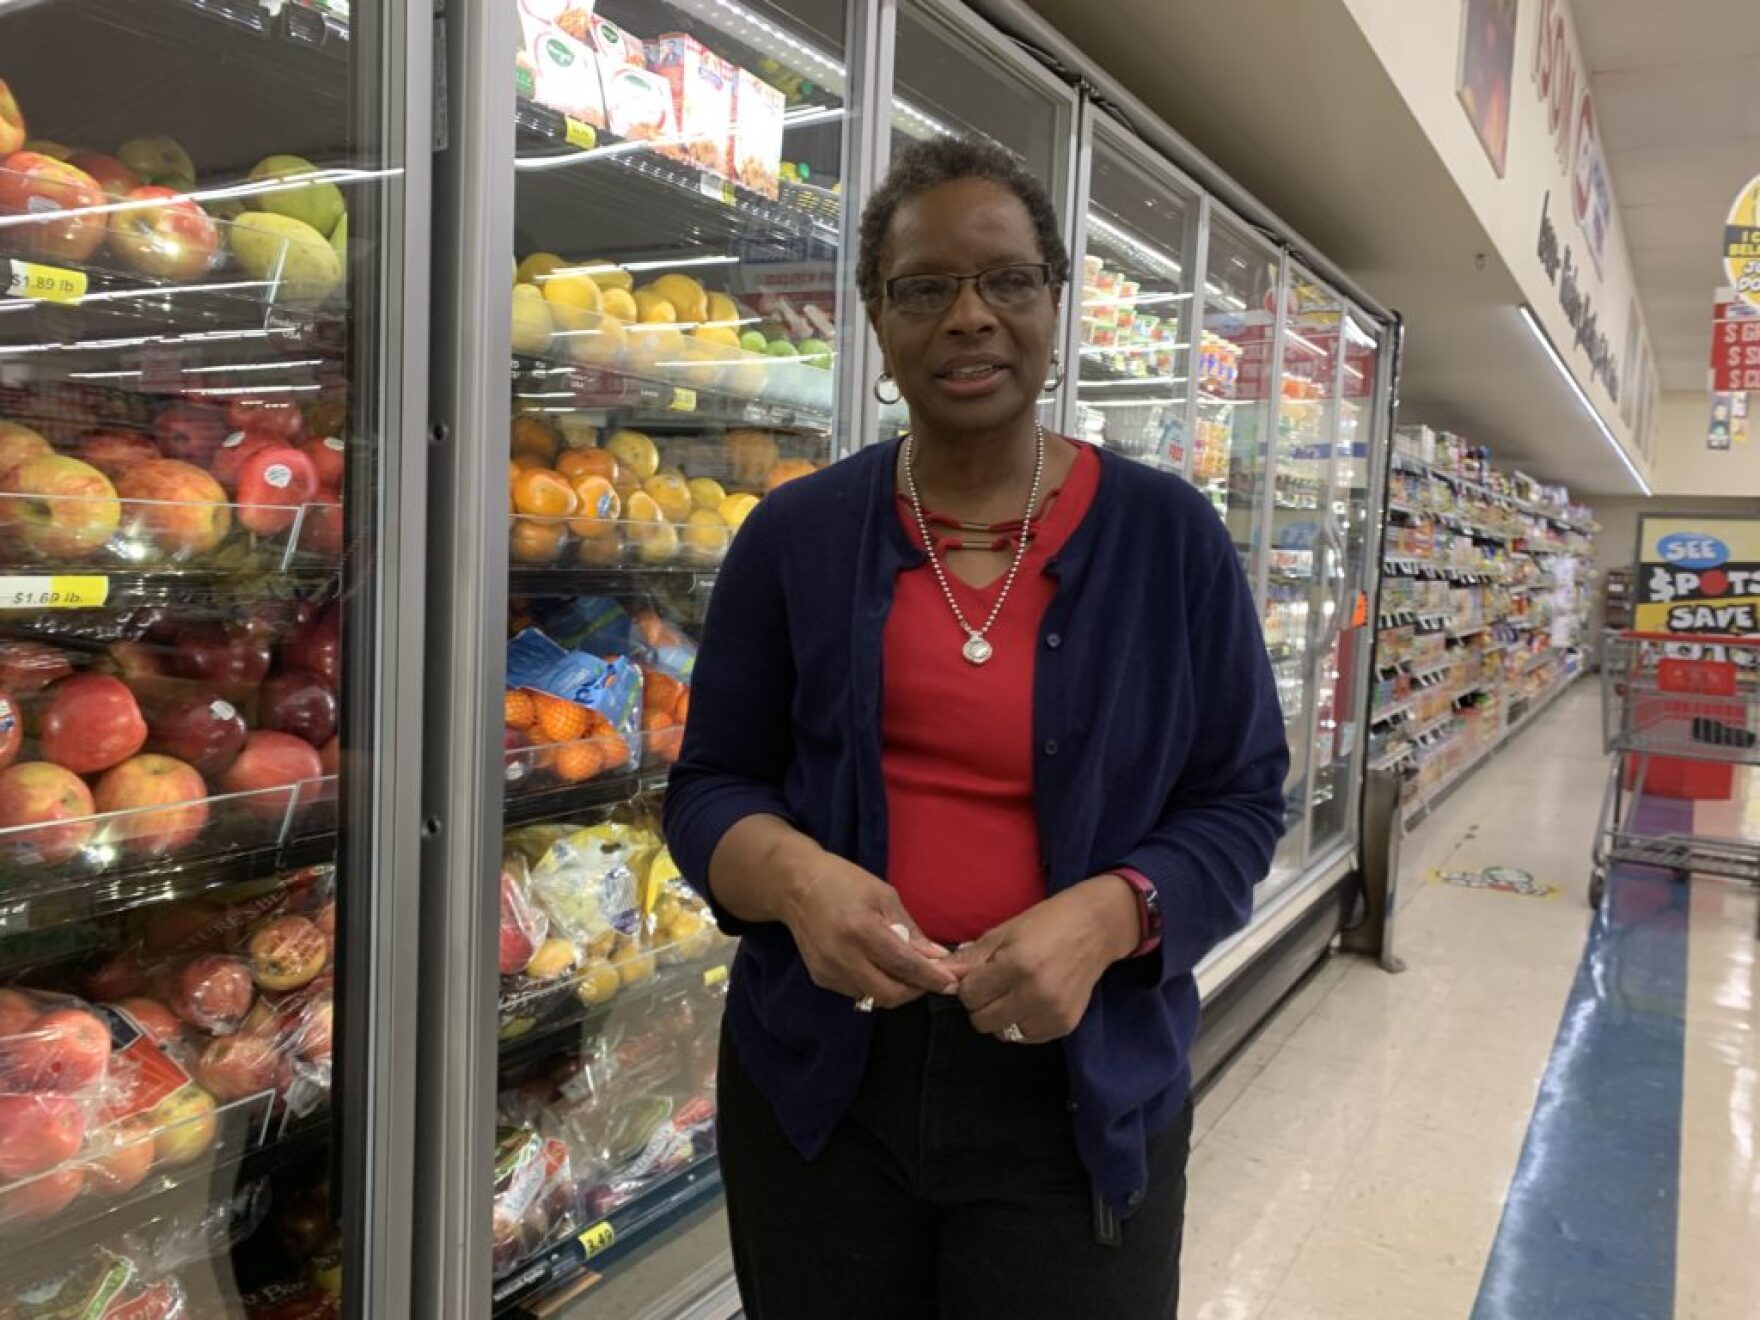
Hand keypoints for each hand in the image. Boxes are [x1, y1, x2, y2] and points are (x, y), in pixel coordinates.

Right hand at [779, 844, 958, 1007]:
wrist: (796, 887)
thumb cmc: (844, 882)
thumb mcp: (884, 896)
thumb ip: (910, 931)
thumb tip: (937, 958)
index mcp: (861, 930)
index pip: (904, 965)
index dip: (931, 978)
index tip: (952, 984)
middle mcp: (842, 956)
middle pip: (889, 993)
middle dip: (915, 991)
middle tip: (929, 978)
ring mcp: (828, 970)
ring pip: (873, 996)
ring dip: (894, 988)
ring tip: (902, 967)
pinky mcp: (820, 978)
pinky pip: (856, 991)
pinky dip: (873, 984)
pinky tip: (875, 964)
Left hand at [941, 876, 1140, 1042]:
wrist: (1095, 928)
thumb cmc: (1045, 923)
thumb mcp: (1003, 932)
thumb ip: (969, 959)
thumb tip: (938, 975)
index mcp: (1017, 965)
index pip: (969, 995)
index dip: (968, 984)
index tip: (980, 973)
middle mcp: (1036, 994)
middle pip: (981, 1020)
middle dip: (981, 1003)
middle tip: (995, 983)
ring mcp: (1052, 1013)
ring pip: (1002, 1033)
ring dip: (1001, 1015)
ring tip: (1015, 990)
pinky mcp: (1064, 1025)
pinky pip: (1025, 1037)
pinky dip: (1021, 1022)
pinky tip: (1032, 999)